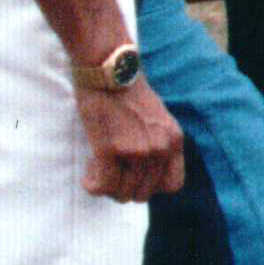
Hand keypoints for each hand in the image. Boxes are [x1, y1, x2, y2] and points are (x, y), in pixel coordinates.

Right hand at [79, 78, 184, 201]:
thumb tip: (144, 175)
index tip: (135, 176)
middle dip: (123, 188)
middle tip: (109, 171)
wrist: (109, 70)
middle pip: (143, 194)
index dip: (151, 186)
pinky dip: (93, 185)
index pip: (172, 185)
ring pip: (121, 193)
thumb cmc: (127, 93)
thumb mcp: (157, 119)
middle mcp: (160, 148)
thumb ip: (157, 143)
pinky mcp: (111, 149)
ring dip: (106, 185)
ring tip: (98, 166)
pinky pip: (102, 186)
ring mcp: (137, 151)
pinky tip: (88, 172)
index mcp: (174, 140)